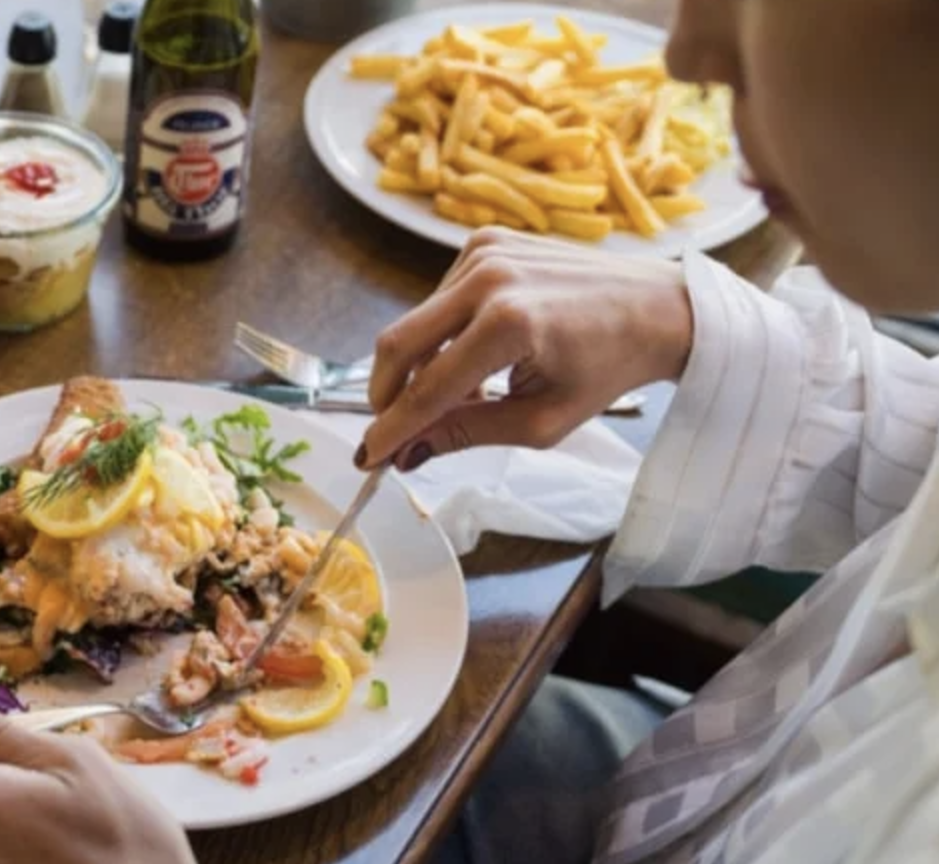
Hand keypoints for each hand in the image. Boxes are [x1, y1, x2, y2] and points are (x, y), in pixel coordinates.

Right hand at [358, 228, 693, 470]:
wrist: (660, 307)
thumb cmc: (610, 368)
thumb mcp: (541, 421)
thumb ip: (467, 433)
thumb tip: (406, 454)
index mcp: (510, 324)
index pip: (427, 389)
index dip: (391, 429)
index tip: (367, 458)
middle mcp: (489, 278)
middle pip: (398, 343)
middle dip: (388, 395)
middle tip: (394, 430)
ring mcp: (484, 253)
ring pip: (416, 324)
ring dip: (425, 367)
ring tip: (470, 394)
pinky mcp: (485, 241)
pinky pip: (438, 300)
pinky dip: (445, 336)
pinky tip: (480, 355)